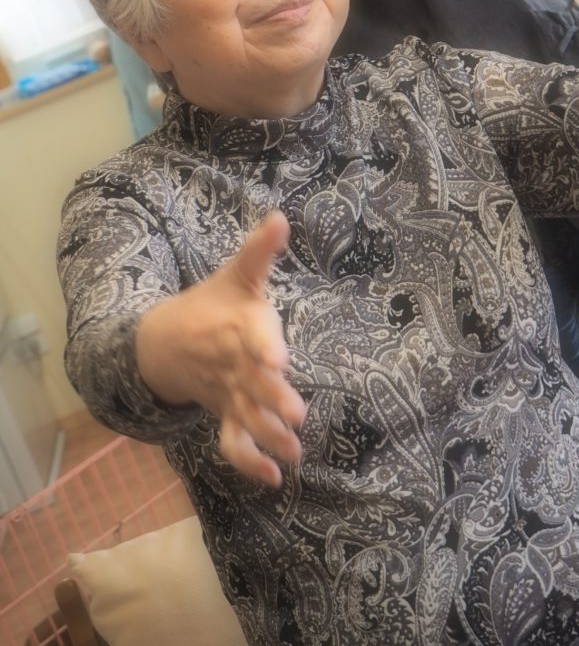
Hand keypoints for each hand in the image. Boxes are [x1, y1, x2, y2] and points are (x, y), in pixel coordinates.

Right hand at [136, 210, 305, 484]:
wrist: (163, 341)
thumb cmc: (212, 303)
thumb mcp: (236, 275)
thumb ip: (260, 251)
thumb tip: (280, 216)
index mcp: (238, 326)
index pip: (250, 336)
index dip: (264, 347)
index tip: (279, 359)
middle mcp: (231, 363)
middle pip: (250, 384)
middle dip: (272, 399)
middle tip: (297, 415)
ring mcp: (227, 393)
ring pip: (244, 418)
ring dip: (267, 437)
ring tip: (294, 455)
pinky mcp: (225, 414)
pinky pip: (232, 442)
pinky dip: (249, 462)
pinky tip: (274, 479)